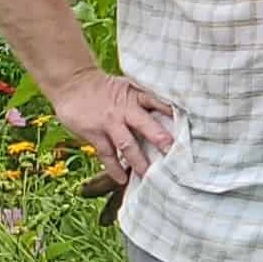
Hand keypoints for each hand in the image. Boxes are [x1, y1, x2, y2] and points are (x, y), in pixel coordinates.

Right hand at [56, 71, 177, 189]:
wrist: (72, 82)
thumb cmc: (104, 87)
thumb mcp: (127, 86)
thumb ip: (144, 99)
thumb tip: (168, 112)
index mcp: (136, 96)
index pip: (159, 104)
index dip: (173, 115)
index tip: (190, 128)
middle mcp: (125, 110)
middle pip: (147, 126)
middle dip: (161, 141)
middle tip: (175, 155)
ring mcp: (110, 122)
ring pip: (127, 145)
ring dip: (139, 161)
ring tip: (151, 176)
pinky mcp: (94, 133)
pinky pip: (106, 154)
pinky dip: (114, 168)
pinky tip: (122, 179)